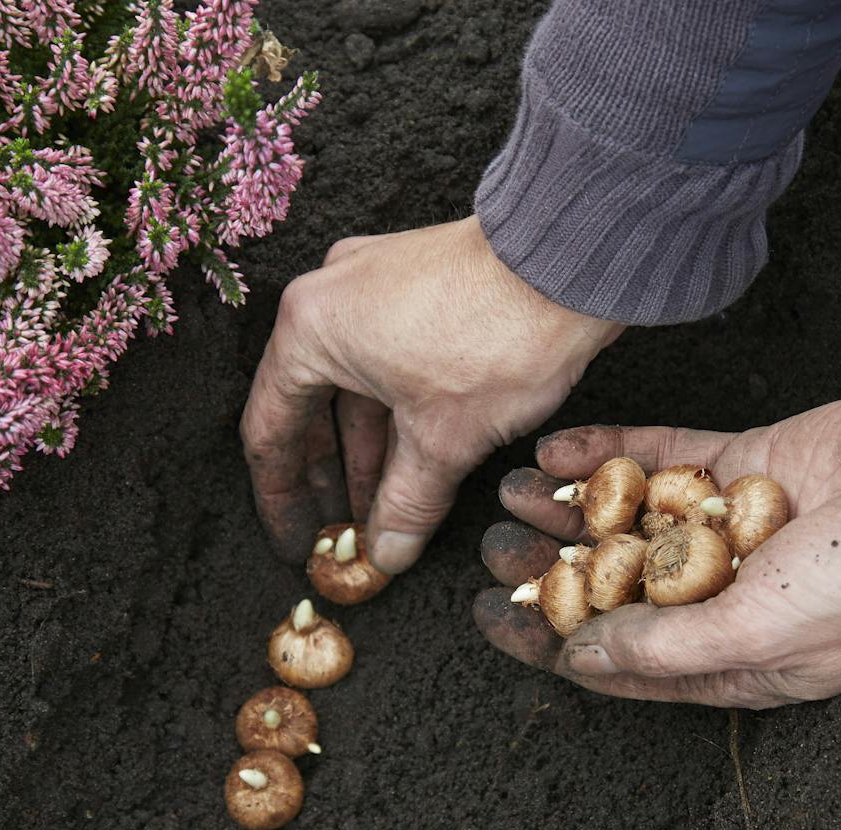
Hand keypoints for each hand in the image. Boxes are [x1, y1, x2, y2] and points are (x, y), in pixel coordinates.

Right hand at [241, 217, 623, 571]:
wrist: (570, 265)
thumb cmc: (496, 336)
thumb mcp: (444, 439)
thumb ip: (405, 503)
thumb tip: (386, 552)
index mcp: (309, 329)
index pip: (270, 430)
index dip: (282, 498)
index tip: (298, 541)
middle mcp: (329, 295)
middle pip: (311, 406)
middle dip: (331, 477)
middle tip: (339, 533)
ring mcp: (375, 282)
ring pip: (357, 384)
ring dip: (369, 451)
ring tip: (384, 510)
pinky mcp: (419, 282)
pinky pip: (389, 360)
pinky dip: (398, 413)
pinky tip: (417, 462)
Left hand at [473, 397, 840, 707]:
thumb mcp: (755, 637)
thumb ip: (663, 649)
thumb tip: (580, 661)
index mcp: (739, 662)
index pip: (626, 663)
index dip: (555, 644)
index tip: (493, 620)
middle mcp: (733, 597)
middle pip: (618, 589)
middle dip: (552, 573)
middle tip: (492, 551)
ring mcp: (738, 527)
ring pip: (633, 521)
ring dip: (570, 510)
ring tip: (508, 495)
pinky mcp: (747, 465)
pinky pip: (663, 462)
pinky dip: (608, 454)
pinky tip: (555, 449)